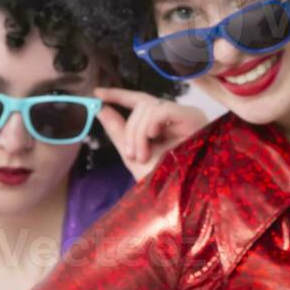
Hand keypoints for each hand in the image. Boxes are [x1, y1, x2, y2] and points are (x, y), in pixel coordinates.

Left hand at [92, 89, 207, 180]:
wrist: (178, 196)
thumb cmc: (160, 180)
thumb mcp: (133, 155)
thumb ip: (117, 131)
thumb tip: (99, 108)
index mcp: (164, 125)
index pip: (140, 101)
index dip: (119, 95)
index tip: (97, 93)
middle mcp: (177, 117)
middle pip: (142, 105)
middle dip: (130, 129)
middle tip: (132, 155)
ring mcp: (186, 115)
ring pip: (148, 108)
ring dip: (138, 134)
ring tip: (143, 157)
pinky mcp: (192, 116)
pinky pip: (161, 111)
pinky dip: (150, 125)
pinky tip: (153, 138)